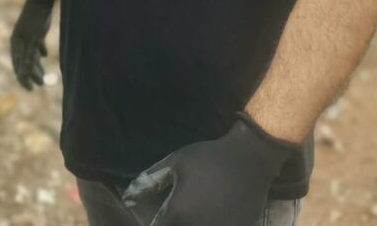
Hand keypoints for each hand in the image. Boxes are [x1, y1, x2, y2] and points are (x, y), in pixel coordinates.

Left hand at [10, 0, 59, 89]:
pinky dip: (34, 63)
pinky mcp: (33, 35)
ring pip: (27, 61)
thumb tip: (42, 55)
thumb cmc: (38, 16)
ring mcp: (24, 38)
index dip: (22, 75)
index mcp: (15, 41)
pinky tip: (39, 67)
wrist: (40, 0)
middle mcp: (17, 41)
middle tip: (33, 88)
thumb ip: (37, 43)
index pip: (17, 63)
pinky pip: (33, 53)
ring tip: (40, 82)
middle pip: (20, 64)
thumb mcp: (36, 32)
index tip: (29, 85)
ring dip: (33, 73)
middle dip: (27, 78)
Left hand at [122, 114, 296, 225]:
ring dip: (189, 224)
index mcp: (178, 213)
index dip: (151, 224)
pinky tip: (211, 213)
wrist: (249, 160)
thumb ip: (150, 180)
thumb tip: (127, 196)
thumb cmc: (209, 158)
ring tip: (191, 212)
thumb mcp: (177, 162)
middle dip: (171, 224)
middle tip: (176, 212)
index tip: (155, 217)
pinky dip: (210, 224)